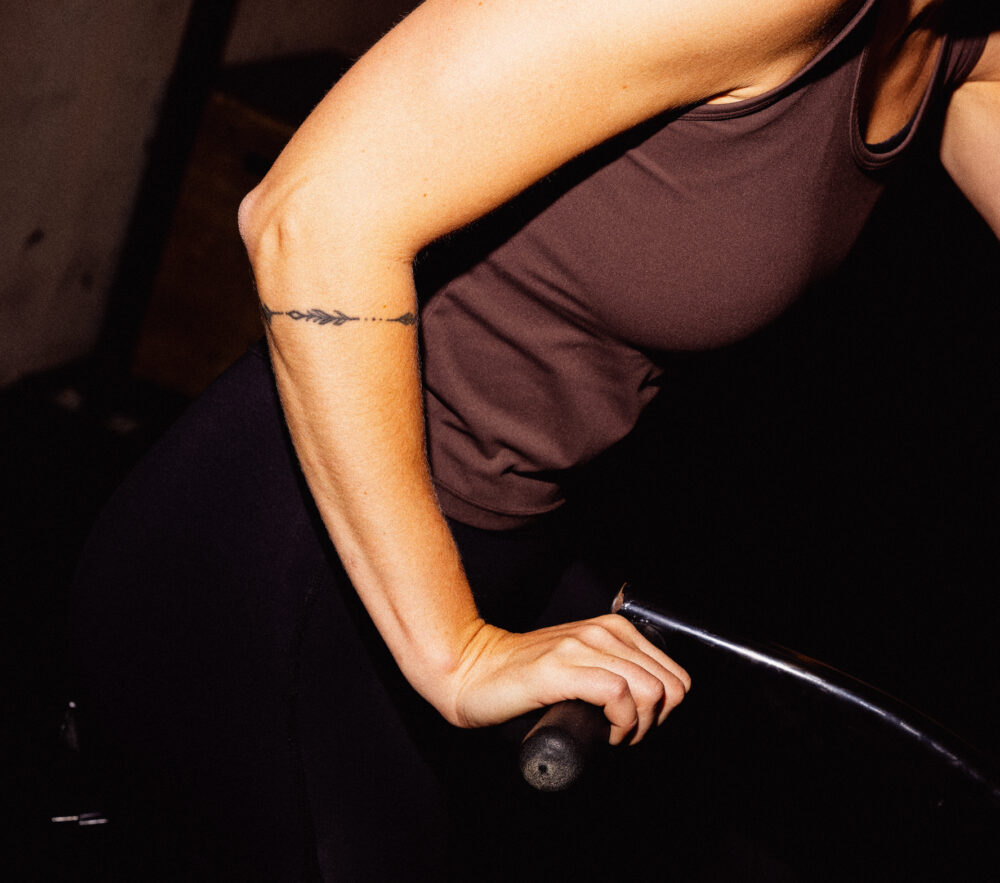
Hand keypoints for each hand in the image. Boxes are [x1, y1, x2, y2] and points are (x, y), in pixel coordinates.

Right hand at [446, 615, 690, 744]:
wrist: (471, 670)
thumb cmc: (522, 676)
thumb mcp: (580, 664)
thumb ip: (611, 670)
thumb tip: (650, 706)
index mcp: (612, 629)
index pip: (674, 673)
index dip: (665, 710)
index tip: (639, 724)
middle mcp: (601, 633)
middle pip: (668, 684)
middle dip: (657, 721)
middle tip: (627, 734)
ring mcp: (579, 648)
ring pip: (649, 689)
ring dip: (639, 726)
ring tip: (615, 735)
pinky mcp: (560, 669)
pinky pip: (617, 695)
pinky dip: (621, 723)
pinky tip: (604, 733)